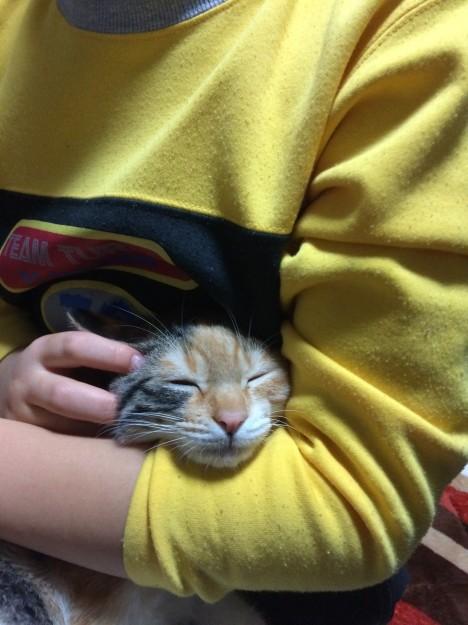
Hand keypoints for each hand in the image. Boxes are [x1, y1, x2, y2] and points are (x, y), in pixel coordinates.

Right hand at [0, 332, 143, 433]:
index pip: (77, 347)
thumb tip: (150, 368)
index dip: (110, 354)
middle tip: (129, 409)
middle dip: (99, 405)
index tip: (140, 363)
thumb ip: (103, 360)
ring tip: (126, 430)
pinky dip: (87, 448)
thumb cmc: (63, 368)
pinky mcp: (29, 439)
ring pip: (59, 427)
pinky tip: (110, 447)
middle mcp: (28, 381)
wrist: (17, 388)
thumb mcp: (73, 355)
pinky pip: (60, 446)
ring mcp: (24, 414)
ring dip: (95, 431)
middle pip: (62, 394)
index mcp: (46, 350)